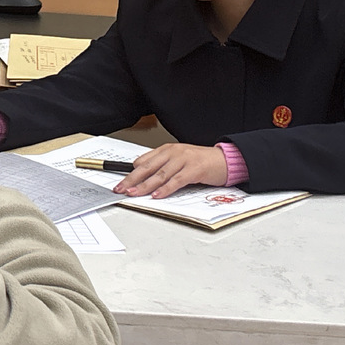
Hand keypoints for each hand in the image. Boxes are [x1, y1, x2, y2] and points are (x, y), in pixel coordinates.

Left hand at [112, 144, 227, 197]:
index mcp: (167, 149)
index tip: (121, 182)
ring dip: (145, 186)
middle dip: (132, 179)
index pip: (144, 161)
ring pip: (159, 175)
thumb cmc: (200, 161)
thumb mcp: (178, 160)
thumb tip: (142, 174)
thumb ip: (162, 166)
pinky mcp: (194, 169)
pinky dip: (165, 189)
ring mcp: (184, 160)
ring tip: (134, 193)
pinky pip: (176, 180)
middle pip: (148, 167)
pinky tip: (156, 195)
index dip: (131, 173)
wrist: (224, 159)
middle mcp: (173, 152)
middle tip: (121, 188)